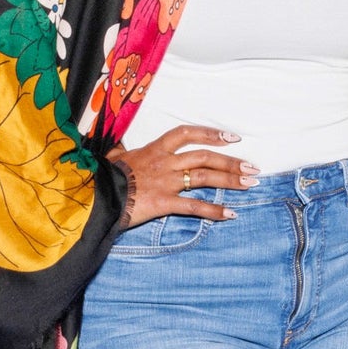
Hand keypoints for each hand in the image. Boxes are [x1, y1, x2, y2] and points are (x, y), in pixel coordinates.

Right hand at [105, 125, 258, 228]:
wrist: (94, 195)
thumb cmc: (103, 177)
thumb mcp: (113, 158)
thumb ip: (121, 152)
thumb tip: (118, 148)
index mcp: (154, 149)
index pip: (187, 134)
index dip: (211, 133)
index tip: (231, 137)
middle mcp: (165, 162)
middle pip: (205, 157)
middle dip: (231, 161)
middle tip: (252, 167)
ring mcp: (165, 182)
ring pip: (204, 177)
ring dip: (230, 180)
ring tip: (250, 183)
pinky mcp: (163, 202)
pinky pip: (194, 206)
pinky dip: (214, 211)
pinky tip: (231, 215)